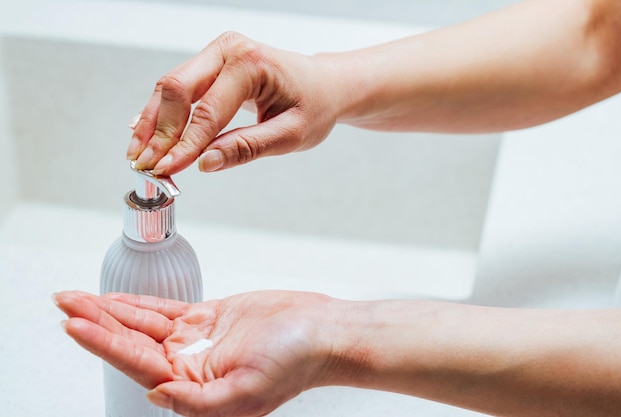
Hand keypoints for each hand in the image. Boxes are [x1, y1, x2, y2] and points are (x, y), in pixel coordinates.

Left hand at [54, 290, 333, 416]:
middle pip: (130, 341)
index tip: (75, 324)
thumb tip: (155, 394)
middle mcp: (188, 365)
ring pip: (142, 323)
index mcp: (193, 388)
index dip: (103, 344)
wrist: (321, 331)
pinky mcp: (208, 318)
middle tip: (65, 301)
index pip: (136, 363)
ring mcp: (196, 340)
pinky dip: (138, 303)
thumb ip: (198, 401)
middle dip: (95, 322)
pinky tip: (117, 299)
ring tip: (78, 297)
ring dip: (109, 310)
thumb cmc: (295, 362)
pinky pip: (165, 310)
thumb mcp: (247, 391)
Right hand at [128, 32, 340, 174]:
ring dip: (153, 124)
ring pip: (171, 89)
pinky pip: (179, 90)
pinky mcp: (210, 66)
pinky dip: (161, 114)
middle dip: (159, 132)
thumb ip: (248, 148)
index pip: (208, 111)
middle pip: (177, 90)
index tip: (166, 170)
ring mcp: (216, 54)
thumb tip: (206, 163)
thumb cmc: (314, 105)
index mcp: (250, 63)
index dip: (184, 145)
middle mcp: (228, 50)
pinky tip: (144, 134)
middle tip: (145, 165)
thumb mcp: (291, 134)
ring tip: (138, 155)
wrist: (324, 86)